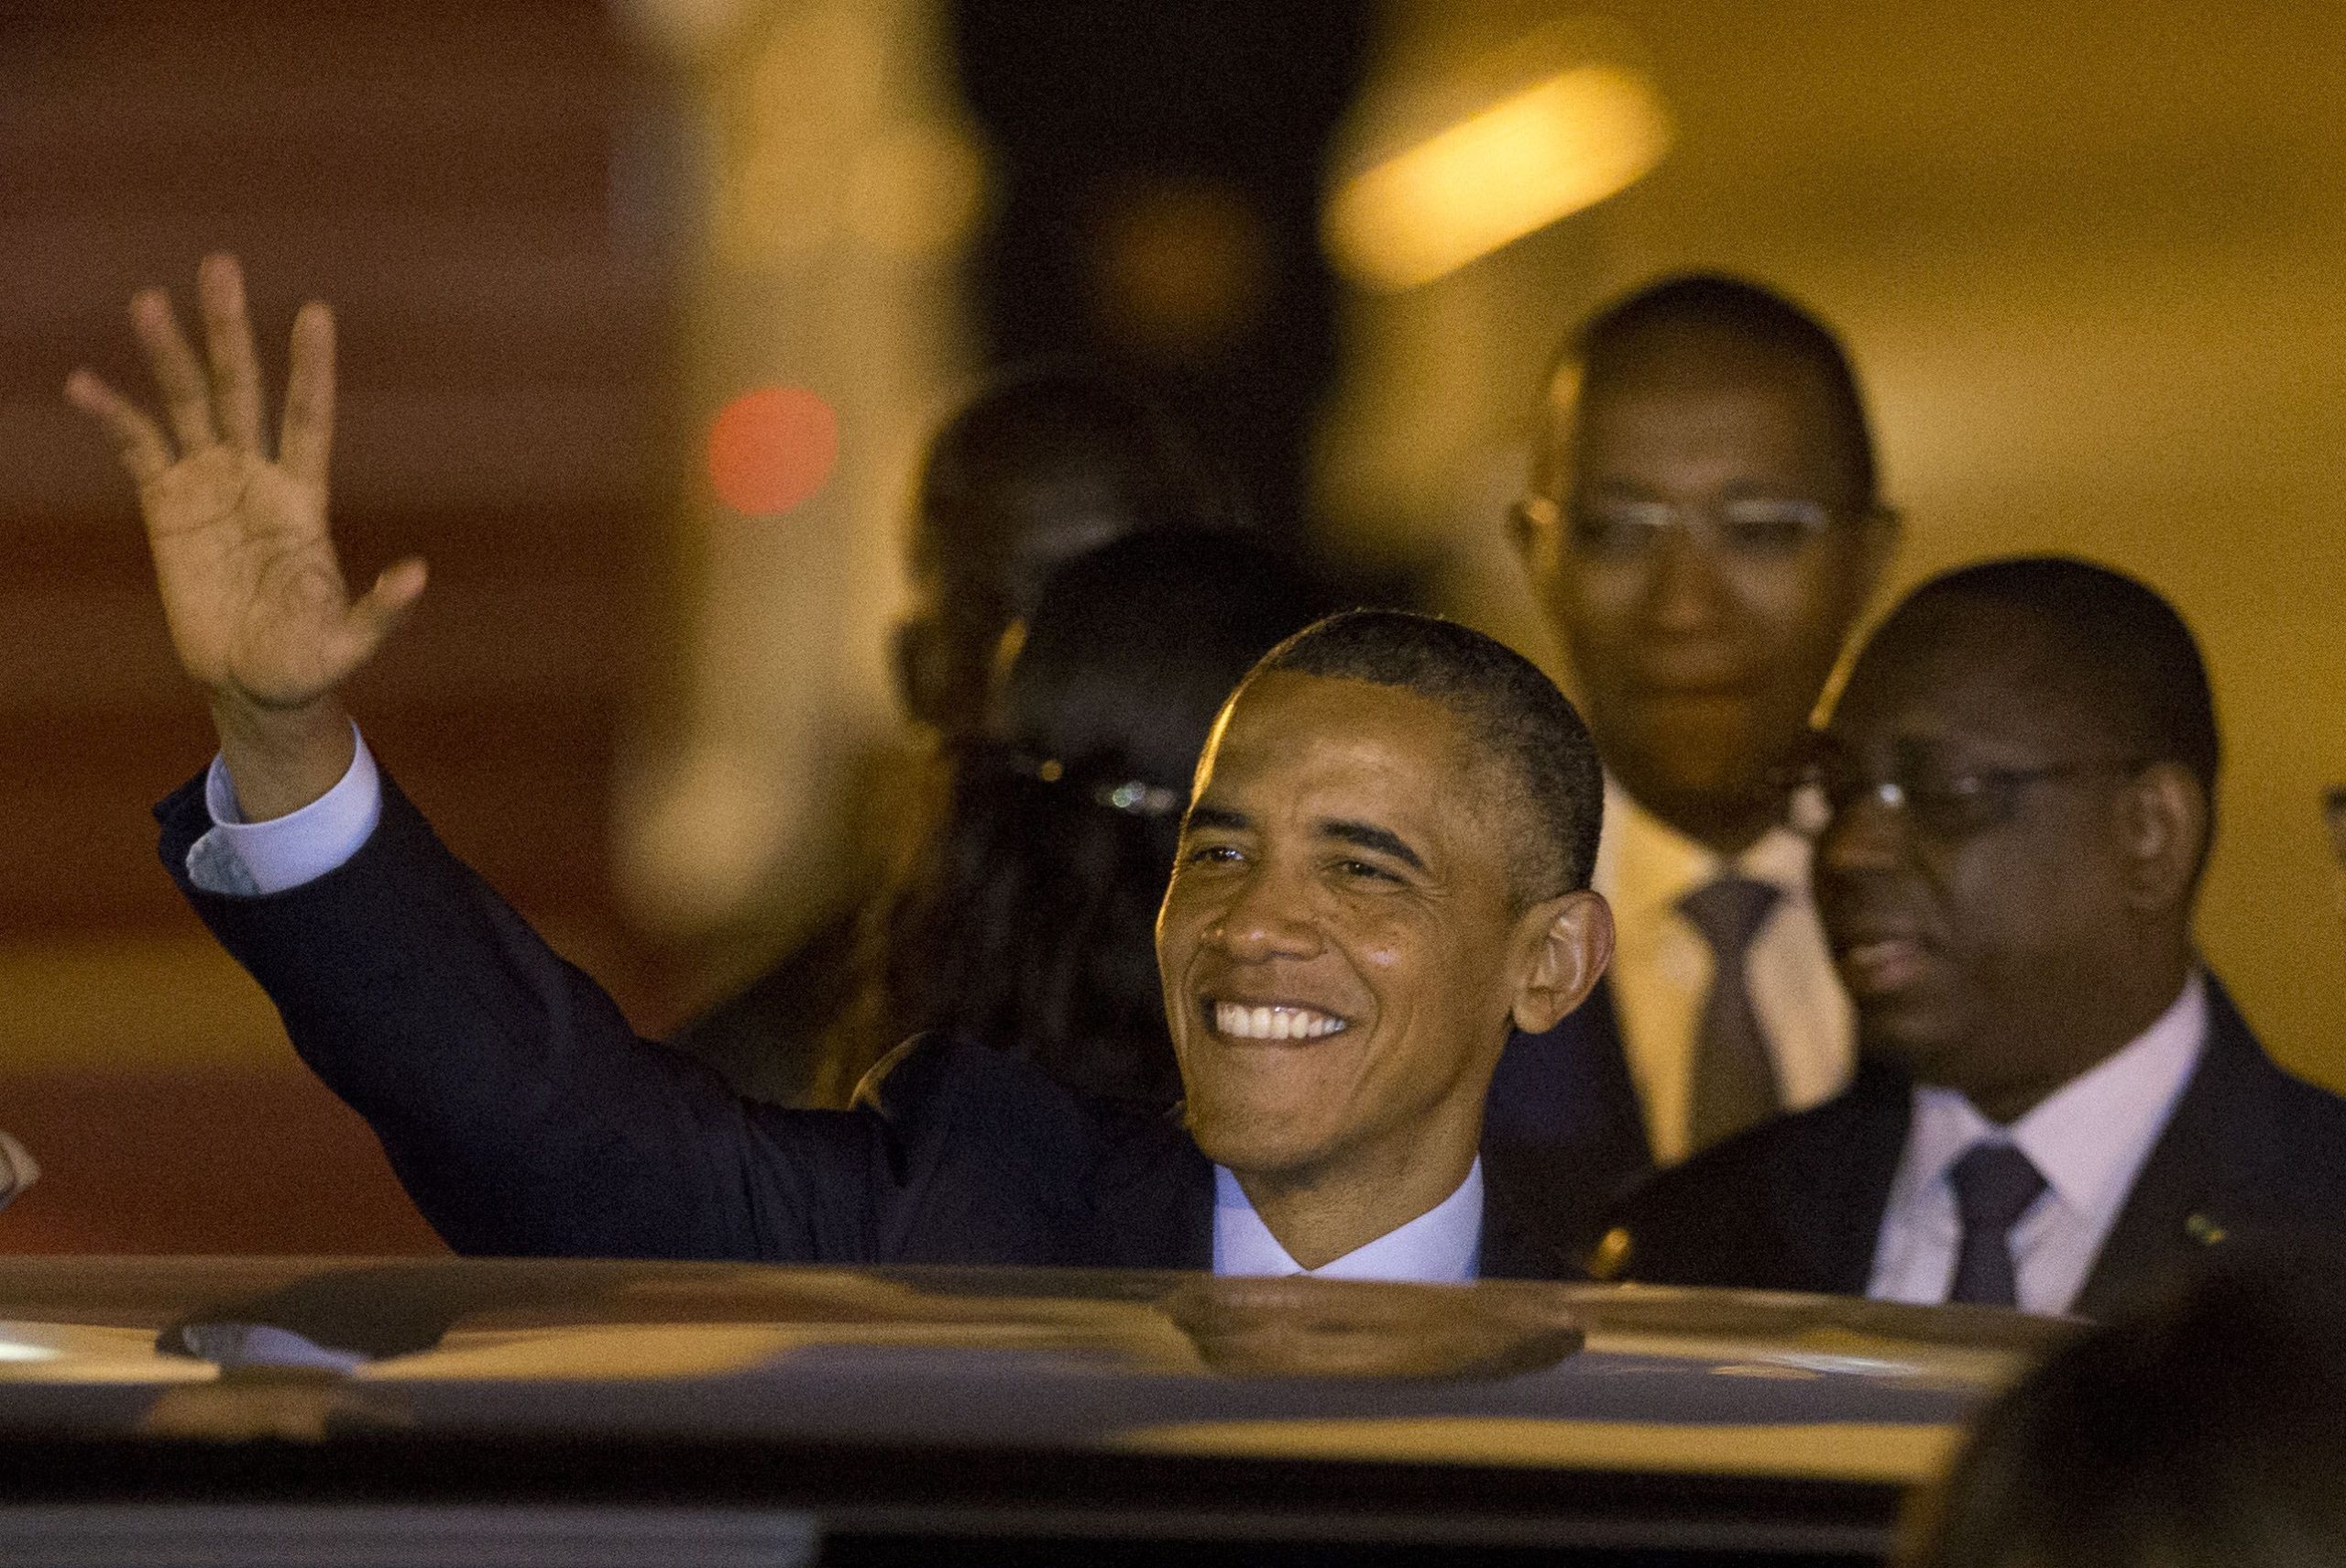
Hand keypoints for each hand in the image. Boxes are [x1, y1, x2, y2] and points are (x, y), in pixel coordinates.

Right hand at [67, 254, 425, 814]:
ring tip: (148, 302)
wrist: (252, 683)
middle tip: (219, 266)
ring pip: (188, 404)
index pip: (310, 418)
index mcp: (303, 499)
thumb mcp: (349, 642)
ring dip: (169, 355)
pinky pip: (137, 449)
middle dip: (231, 331)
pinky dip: (113, 416)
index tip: (315, 313)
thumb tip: (418, 575)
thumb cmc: (307, 662)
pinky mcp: (167, 508)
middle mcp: (256, 477)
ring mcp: (210, 486)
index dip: (311, 368)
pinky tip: (85, 383)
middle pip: (243, 390)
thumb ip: (381, 610)